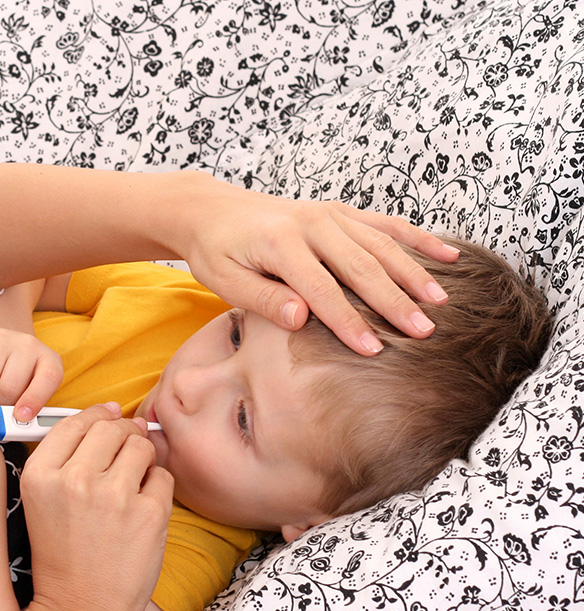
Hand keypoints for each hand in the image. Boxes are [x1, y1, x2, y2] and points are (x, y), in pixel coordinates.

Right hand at [0, 323, 63, 422]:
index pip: (48, 379)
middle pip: (8, 387)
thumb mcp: (34, 393)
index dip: (34, 400)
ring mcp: (2, 337)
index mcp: (49, 362)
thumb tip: (16, 426)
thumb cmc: (21, 378)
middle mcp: (28, 345)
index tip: (20, 417)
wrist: (6, 346)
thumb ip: (31, 411)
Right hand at [18, 403, 173, 610]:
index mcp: (40, 475)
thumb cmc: (62, 556)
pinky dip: (157, 489)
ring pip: (140, 446)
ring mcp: (113, 496)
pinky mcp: (149, 513)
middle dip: (123, 433)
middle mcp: (74, 479)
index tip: (109, 418)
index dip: (96, 415)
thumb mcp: (41, 501)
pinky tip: (142, 509)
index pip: (75, 422)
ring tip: (133, 484)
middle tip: (127, 451)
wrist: (80, 610)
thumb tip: (111, 411)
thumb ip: (65, 457)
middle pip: (110, 428)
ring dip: (142, 458)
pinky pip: (163, 477)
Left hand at [172, 175, 458, 354]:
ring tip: (441, 304)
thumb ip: (263, 299)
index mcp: (280, 244)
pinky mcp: (339, 212)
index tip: (373, 350)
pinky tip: (449, 256)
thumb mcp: (225, 280)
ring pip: (381, 245)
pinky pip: (385, 224)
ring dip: (414, 274)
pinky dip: (418, 238)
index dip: (348, 321)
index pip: (321, 290)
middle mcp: (311, 224)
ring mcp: (329, 215)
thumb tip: (301, 319)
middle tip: (424, 333)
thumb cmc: (216, 251)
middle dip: (394, 302)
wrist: (210, 209)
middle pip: (361, 266)